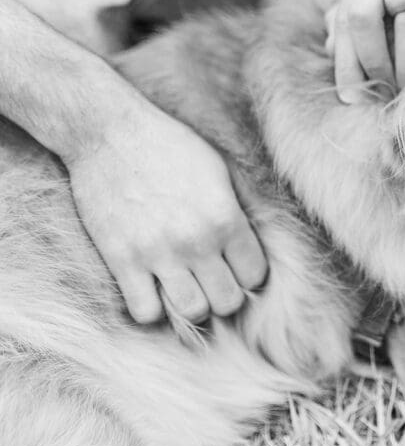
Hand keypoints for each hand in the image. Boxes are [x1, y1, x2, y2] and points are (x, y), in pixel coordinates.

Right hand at [66, 105, 267, 324]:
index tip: (236, 265)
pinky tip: (154, 288)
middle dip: (225, 294)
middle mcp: (196, 241)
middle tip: (212, 280)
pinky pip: (146, 312)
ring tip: (187, 286)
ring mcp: (158, 253)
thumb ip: (237, 210)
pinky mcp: (122, 260)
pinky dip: (153, 309)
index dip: (248, 273)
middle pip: (228, 301)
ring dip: (194, 304)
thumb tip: (252, 244)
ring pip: (193, 312)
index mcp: (226, 217)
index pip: (255, 275)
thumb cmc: (169, 145)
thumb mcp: (219, 170)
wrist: (109, 132)